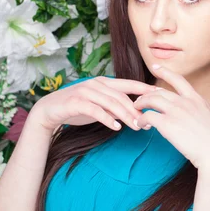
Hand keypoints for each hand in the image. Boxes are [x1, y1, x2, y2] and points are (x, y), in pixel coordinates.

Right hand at [30, 76, 159, 132]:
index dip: (145, 89)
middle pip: (122, 96)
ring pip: (111, 103)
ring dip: (125, 115)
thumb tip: (134, 114)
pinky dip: (107, 119)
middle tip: (147, 122)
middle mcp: (96, 84)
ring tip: (135, 127)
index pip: (129, 84)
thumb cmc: (77, 107)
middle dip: (136, 110)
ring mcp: (86, 92)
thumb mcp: (98, 104)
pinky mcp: (76, 102)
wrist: (49, 110)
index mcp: (104, 82)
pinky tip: (115, 127)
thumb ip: (114, 105)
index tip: (160, 96)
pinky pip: (95, 110)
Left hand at [132, 64, 209, 170]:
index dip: (165, 72)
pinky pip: (148, 116)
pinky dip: (141, 119)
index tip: (155, 66)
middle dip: (146, 94)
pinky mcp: (167, 124)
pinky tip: (140, 123)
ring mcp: (176, 111)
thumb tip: (189, 116)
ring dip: (141, 103)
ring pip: (151, 100)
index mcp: (197, 99)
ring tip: (136, 109)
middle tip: (139, 100)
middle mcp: (185, 102)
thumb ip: (197, 113)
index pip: (178, 80)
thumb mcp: (209, 119)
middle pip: (160, 91)